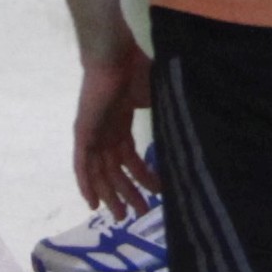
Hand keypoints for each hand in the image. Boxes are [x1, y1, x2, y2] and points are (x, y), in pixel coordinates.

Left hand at [72, 32, 155, 217]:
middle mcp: (106, 132)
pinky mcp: (83, 133)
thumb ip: (165, 116)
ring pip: (101, 172)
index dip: (142, 177)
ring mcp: (94, 133)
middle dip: (128, 193)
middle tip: (138, 215)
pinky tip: (93, 202)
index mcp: (121, 123)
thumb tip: (189, 128)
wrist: (116, 56)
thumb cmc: (138, 70)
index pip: (129, 158)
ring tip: (123, 216)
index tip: (156, 193)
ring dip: (111, 195)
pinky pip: (82, 164)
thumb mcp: (156, 98)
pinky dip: (86, 183)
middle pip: (115, 170)